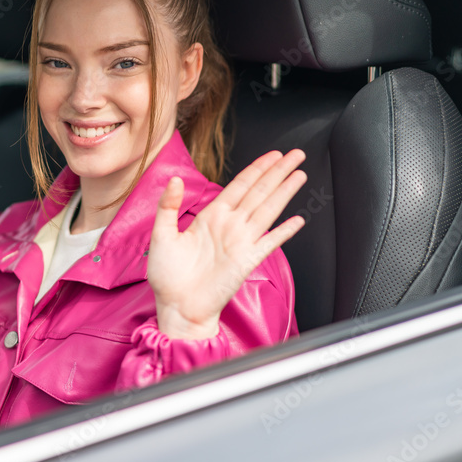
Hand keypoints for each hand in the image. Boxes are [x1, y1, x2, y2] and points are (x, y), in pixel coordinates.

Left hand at [147, 149, 306, 339]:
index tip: (273, 155)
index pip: (239, 185)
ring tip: (300, 174)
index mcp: (210, 217)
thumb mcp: (162, 235)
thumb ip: (168, 205)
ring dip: (284, 192)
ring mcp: (240, 243)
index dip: (257, 168)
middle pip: (259, 192)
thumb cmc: (167, 276)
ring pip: (268, 210)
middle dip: (278, 172)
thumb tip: (175, 179)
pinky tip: (297, 221)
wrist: (177, 306)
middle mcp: (229, 226)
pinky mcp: (247, 261)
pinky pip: (270, 243)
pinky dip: (284, 232)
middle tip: (296, 154)